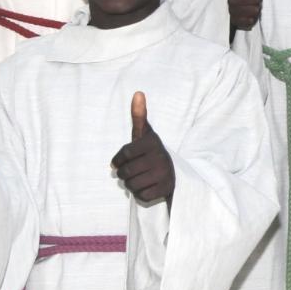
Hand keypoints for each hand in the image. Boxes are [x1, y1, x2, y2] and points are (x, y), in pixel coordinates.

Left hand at [112, 91, 175, 205]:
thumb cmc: (151, 151)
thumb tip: (137, 93)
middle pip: (126, 172)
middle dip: (123, 174)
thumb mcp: (145, 134)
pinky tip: (145, 187)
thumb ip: (139, 115)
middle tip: (128, 172)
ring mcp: (164, 174)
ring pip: (131, 186)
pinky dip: (139, 194)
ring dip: (129, 185)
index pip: (125, 154)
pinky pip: (141, 196)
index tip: (117, 162)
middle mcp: (161, 158)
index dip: (117, 160)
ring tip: (136, 179)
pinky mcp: (165, 189)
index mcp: (153, 143)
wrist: (173, 171)